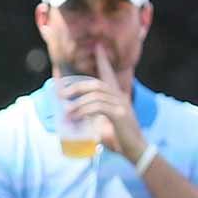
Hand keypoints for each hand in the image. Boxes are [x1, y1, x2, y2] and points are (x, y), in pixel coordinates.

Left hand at [62, 47, 149, 162]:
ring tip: (66, 112)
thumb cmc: (120, 139)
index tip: (98, 46)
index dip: (103, 61)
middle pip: (96, 84)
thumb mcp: (104, 126)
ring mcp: (121, 105)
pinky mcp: (120, 115)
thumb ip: (93, 119)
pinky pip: (99, 107)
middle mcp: (120, 97)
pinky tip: (75, 117)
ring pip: (95, 95)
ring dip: (77, 103)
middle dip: (76, 86)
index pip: (110, 74)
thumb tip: (73, 120)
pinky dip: (84, 111)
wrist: (136, 151)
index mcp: (117, 97)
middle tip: (60, 93)